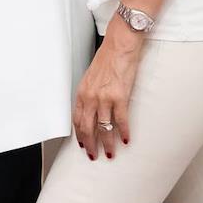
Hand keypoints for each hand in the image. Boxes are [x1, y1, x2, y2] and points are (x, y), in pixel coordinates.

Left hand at [73, 21, 143, 158]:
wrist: (120, 46)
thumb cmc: (107, 59)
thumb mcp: (91, 77)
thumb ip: (89, 94)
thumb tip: (91, 109)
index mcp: (82, 92)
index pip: (77, 119)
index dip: (80, 135)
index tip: (83, 145)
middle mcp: (90, 97)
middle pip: (87, 127)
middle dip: (91, 144)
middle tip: (94, 156)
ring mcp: (105, 98)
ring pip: (103, 128)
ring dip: (107, 144)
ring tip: (110, 154)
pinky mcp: (120, 97)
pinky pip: (121, 120)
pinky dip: (124, 132)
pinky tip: (126, 140)